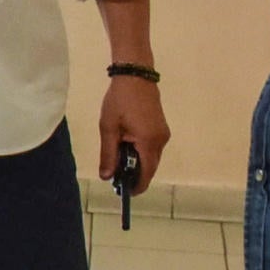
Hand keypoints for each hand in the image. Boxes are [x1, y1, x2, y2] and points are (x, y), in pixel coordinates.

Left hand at [97, 72, 168, 188]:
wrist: (135, 76)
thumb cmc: (119, 100)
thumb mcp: (109, 128)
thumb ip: (108, 154)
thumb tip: (106, 177)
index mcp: (148, 142)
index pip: (146, 173)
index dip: (136, 186)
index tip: (124, 193)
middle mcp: (161, 140)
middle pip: (150, 167)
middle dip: (134, 174)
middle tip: (115, 176)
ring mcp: (163, 134)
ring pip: (151, 158)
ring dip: (137, 162)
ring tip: (117, 160)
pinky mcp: (161, 128)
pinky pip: (152, 148)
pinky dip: (141, 152)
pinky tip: (126, 147)